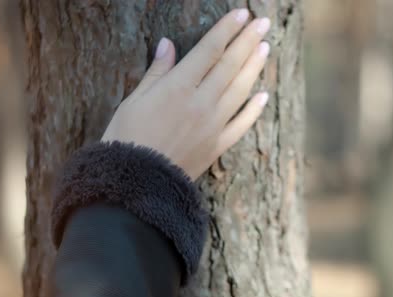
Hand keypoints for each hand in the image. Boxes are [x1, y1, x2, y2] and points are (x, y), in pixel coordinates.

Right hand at [102, 8, 270, 179]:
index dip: (227, 30)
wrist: (135, 184)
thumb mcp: (134, 100)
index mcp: (178, 87)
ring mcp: (213, 125)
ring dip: (254, 67)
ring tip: (266, 47)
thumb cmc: (126, 138)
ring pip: (240, 90)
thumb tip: (168, 44)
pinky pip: (241, 124)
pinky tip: (263, 95)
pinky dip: (254, 109)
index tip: (242, 14)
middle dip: (248, 41)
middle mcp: (201, 103)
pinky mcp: (217, 146)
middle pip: (230, 66)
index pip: (209, 50)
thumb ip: (157, 72)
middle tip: (263, 23)